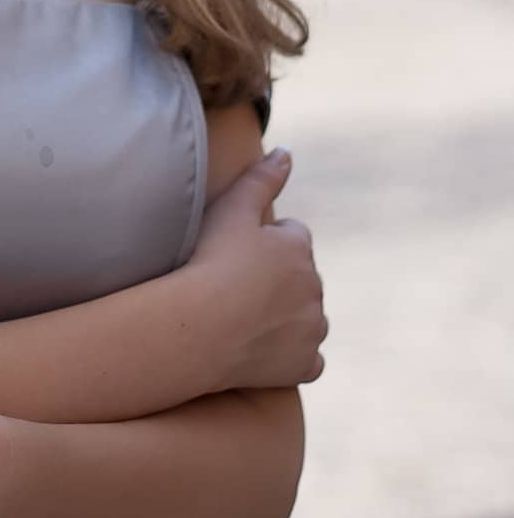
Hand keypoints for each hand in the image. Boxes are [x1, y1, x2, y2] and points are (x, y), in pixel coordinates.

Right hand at [188, 149, 328, 393]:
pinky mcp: (305, 364)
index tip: (237, 253)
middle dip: (279, 279)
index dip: (263, 243)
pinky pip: (308, 359)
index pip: (292, 237)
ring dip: (289, 315)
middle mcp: (315, 286)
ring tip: (248, 318)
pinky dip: (293, 355)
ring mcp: (312, 328)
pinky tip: (267, 350)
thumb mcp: (232, 207)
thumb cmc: (211, 260)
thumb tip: (287, 153)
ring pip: (308, 317)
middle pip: (300, 277)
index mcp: (300, 247)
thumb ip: (262, 177)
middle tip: (238, 285)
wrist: (202, 325)